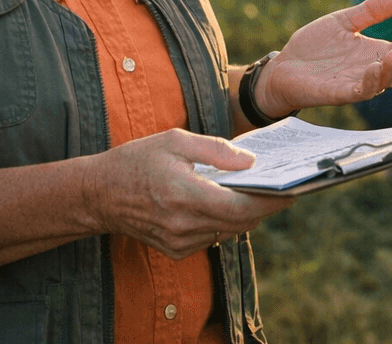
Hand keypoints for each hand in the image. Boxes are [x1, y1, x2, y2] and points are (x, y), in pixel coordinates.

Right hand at [81, 129, 291, 259]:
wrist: (98, 194)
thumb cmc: (137, 160)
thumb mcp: (176, 140)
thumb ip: (216, 150)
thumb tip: (251, 162)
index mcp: (185, 195)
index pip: (242, 206)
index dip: (272, 200)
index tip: (293, 189)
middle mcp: (184, 225)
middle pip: (241, 222)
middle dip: (266, 206)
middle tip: (284, 187)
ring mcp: (179, 242)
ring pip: (229, 231)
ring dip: (245, 213)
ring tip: (259, 190)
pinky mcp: (175, 250)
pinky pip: (212, 237)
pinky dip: (223, 221)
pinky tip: (225, 201)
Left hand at [258, 0, 391, 114]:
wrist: (284, 66)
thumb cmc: (315, 46)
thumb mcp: (345, 21)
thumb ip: (372, 10)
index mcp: (376, 51)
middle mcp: (372, 69)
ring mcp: (357, 83)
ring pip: (384, 80)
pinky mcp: (340, 93)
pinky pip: (360, 90)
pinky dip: (370, 80)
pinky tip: (374, 68)